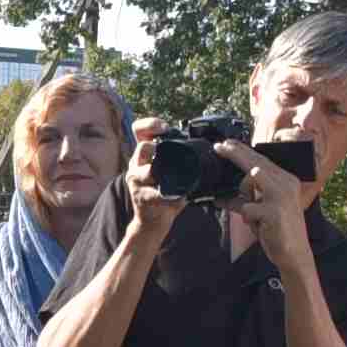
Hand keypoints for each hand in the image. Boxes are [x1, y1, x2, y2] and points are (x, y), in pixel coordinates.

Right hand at [121, 119, 185, 244]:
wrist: (152, 222)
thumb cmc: (163, 195)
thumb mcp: (169, 173)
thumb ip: (180, 159)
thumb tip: (209, 147)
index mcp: (144, 155)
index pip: (139, 130)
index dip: (150, 124)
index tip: (165, 127)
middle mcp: (136, 165)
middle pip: (142, 146)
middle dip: (156, 146)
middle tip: (167, 150)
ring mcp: (136, 181)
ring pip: (147, 170)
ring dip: (161, 173)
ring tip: (172, 177)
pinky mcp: (141, 197)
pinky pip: (156, 193)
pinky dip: (169, 196)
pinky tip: (178, 198)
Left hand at [216, 138, 313, 265]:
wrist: (295, 254)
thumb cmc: (278, 231)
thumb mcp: (261, 211)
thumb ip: (245, 200)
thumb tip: (222, 197)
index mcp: (286, 180)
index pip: (261, 160)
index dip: (242, 151)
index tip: (226, 144)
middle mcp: (286, 183)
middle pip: (255, 162)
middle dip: (235, 153)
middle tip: (218, 147)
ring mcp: (281, 195)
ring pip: (250, 179)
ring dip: (244, 195)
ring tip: (254, 215)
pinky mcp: (274, 211)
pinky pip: (246, 208)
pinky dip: (247, 218)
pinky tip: (259, 227)